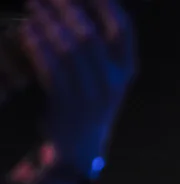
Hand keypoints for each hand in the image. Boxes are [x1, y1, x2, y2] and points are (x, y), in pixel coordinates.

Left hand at [19, 0, 135, 178]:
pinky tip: (27, 31)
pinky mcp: (68, 104)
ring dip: (47, 24)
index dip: (105, 3)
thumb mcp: (104, 76)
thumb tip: (78, 6)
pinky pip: (51, 67)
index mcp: (127, 71)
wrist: (80, 148)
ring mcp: (91, 95)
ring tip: (32, 8)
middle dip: (66, 9)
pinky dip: (37, 46)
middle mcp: (113, 82)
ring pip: (68, 49)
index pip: (123, 28)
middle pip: (90, 35)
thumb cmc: (88, 103)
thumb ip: (100, 47)